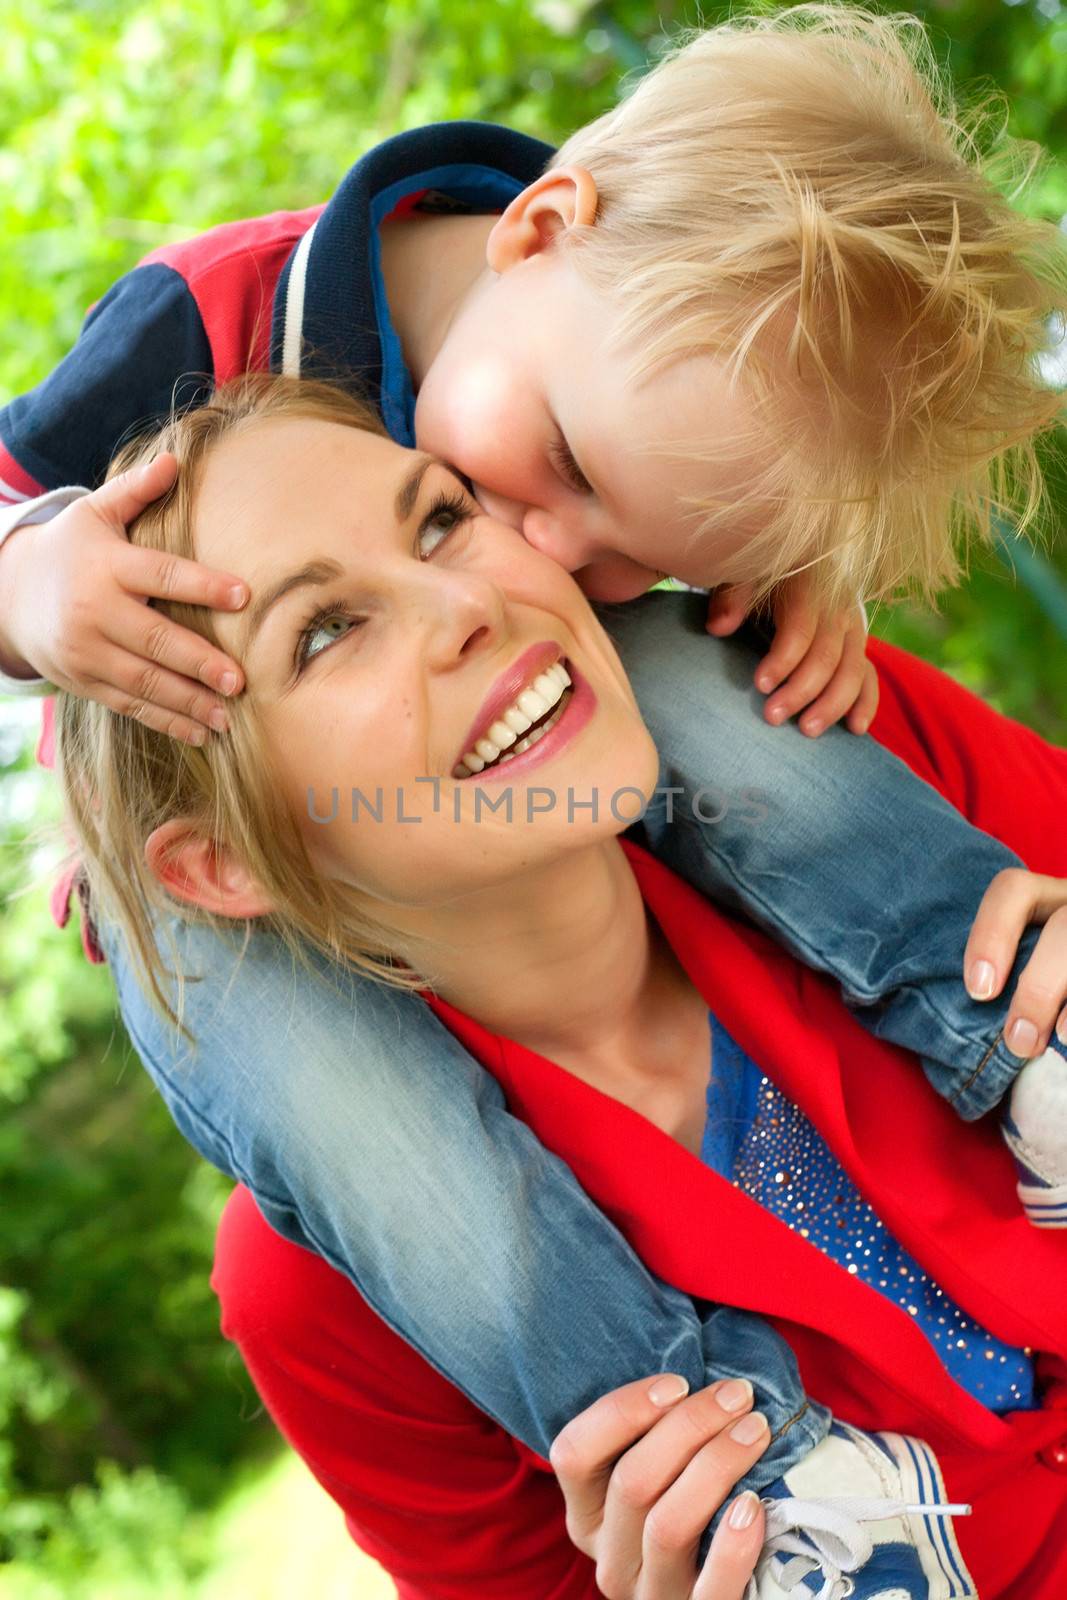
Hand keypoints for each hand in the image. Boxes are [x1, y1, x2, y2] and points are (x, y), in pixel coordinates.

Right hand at [0, 453, 248, 746]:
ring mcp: (87, 652)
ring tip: (229, 715)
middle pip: (154, 640)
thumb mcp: (94, 514)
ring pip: (144, 682)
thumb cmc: (71, 549)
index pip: (161, 575)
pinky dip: (166, 722)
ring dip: (188, 702)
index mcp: (106, 567)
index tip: (244, 595)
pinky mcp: (85, 682)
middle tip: (240, 679)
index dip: (203, 585)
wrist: (8, 594)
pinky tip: (202, 731)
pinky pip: (130, 706)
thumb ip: (135, 492)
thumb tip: (175, 460)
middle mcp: (95, 612)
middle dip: (198, 662)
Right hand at [549, 1373, 769, 1598]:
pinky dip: (733, 1546)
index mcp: (586, 1512)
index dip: (622, 1410)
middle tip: (737, 1395)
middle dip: (689, 1426)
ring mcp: (647, 1594)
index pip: (572, 1452)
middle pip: (632, 1481)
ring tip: (757, 1431)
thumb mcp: (660, 1474)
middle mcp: (608, 1556)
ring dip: (716, 1466)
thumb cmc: (695, 1505)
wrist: (728, 1589)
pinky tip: (754, 1505)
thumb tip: (702, 1369)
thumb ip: (660, 1432)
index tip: (678, 1382)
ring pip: (667, 1524)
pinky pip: (711, 1589)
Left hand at [706, 574, 877, 736]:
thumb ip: (731, 597)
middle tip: (772, 717)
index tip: (760, 685)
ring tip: (807, 731)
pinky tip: (855, 728)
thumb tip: (719, 627)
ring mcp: (853, 630)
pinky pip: (870, 676)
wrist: (787, 570)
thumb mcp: (740, 577)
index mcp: (808, 587)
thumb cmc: (756, 581)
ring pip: (853, 671)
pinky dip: (866, 703)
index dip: (783, 659)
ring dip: (832, 704)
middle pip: (827, 656)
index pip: (801, 628)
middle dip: (801, 691)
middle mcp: (837, 608)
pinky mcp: (858, 648)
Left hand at [965, 869, 1066, 1057]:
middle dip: (1039, 986)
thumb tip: (961, 1030)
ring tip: (1061, 1041)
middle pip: (1065, 928)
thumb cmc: (1046, 979)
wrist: (1063, 976)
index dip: (990, 935)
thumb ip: (1001, 978)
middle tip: (1020, 1040)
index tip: (978, 991)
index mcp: (1049, 896)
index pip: (1013, 889)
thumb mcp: (1026, 961)